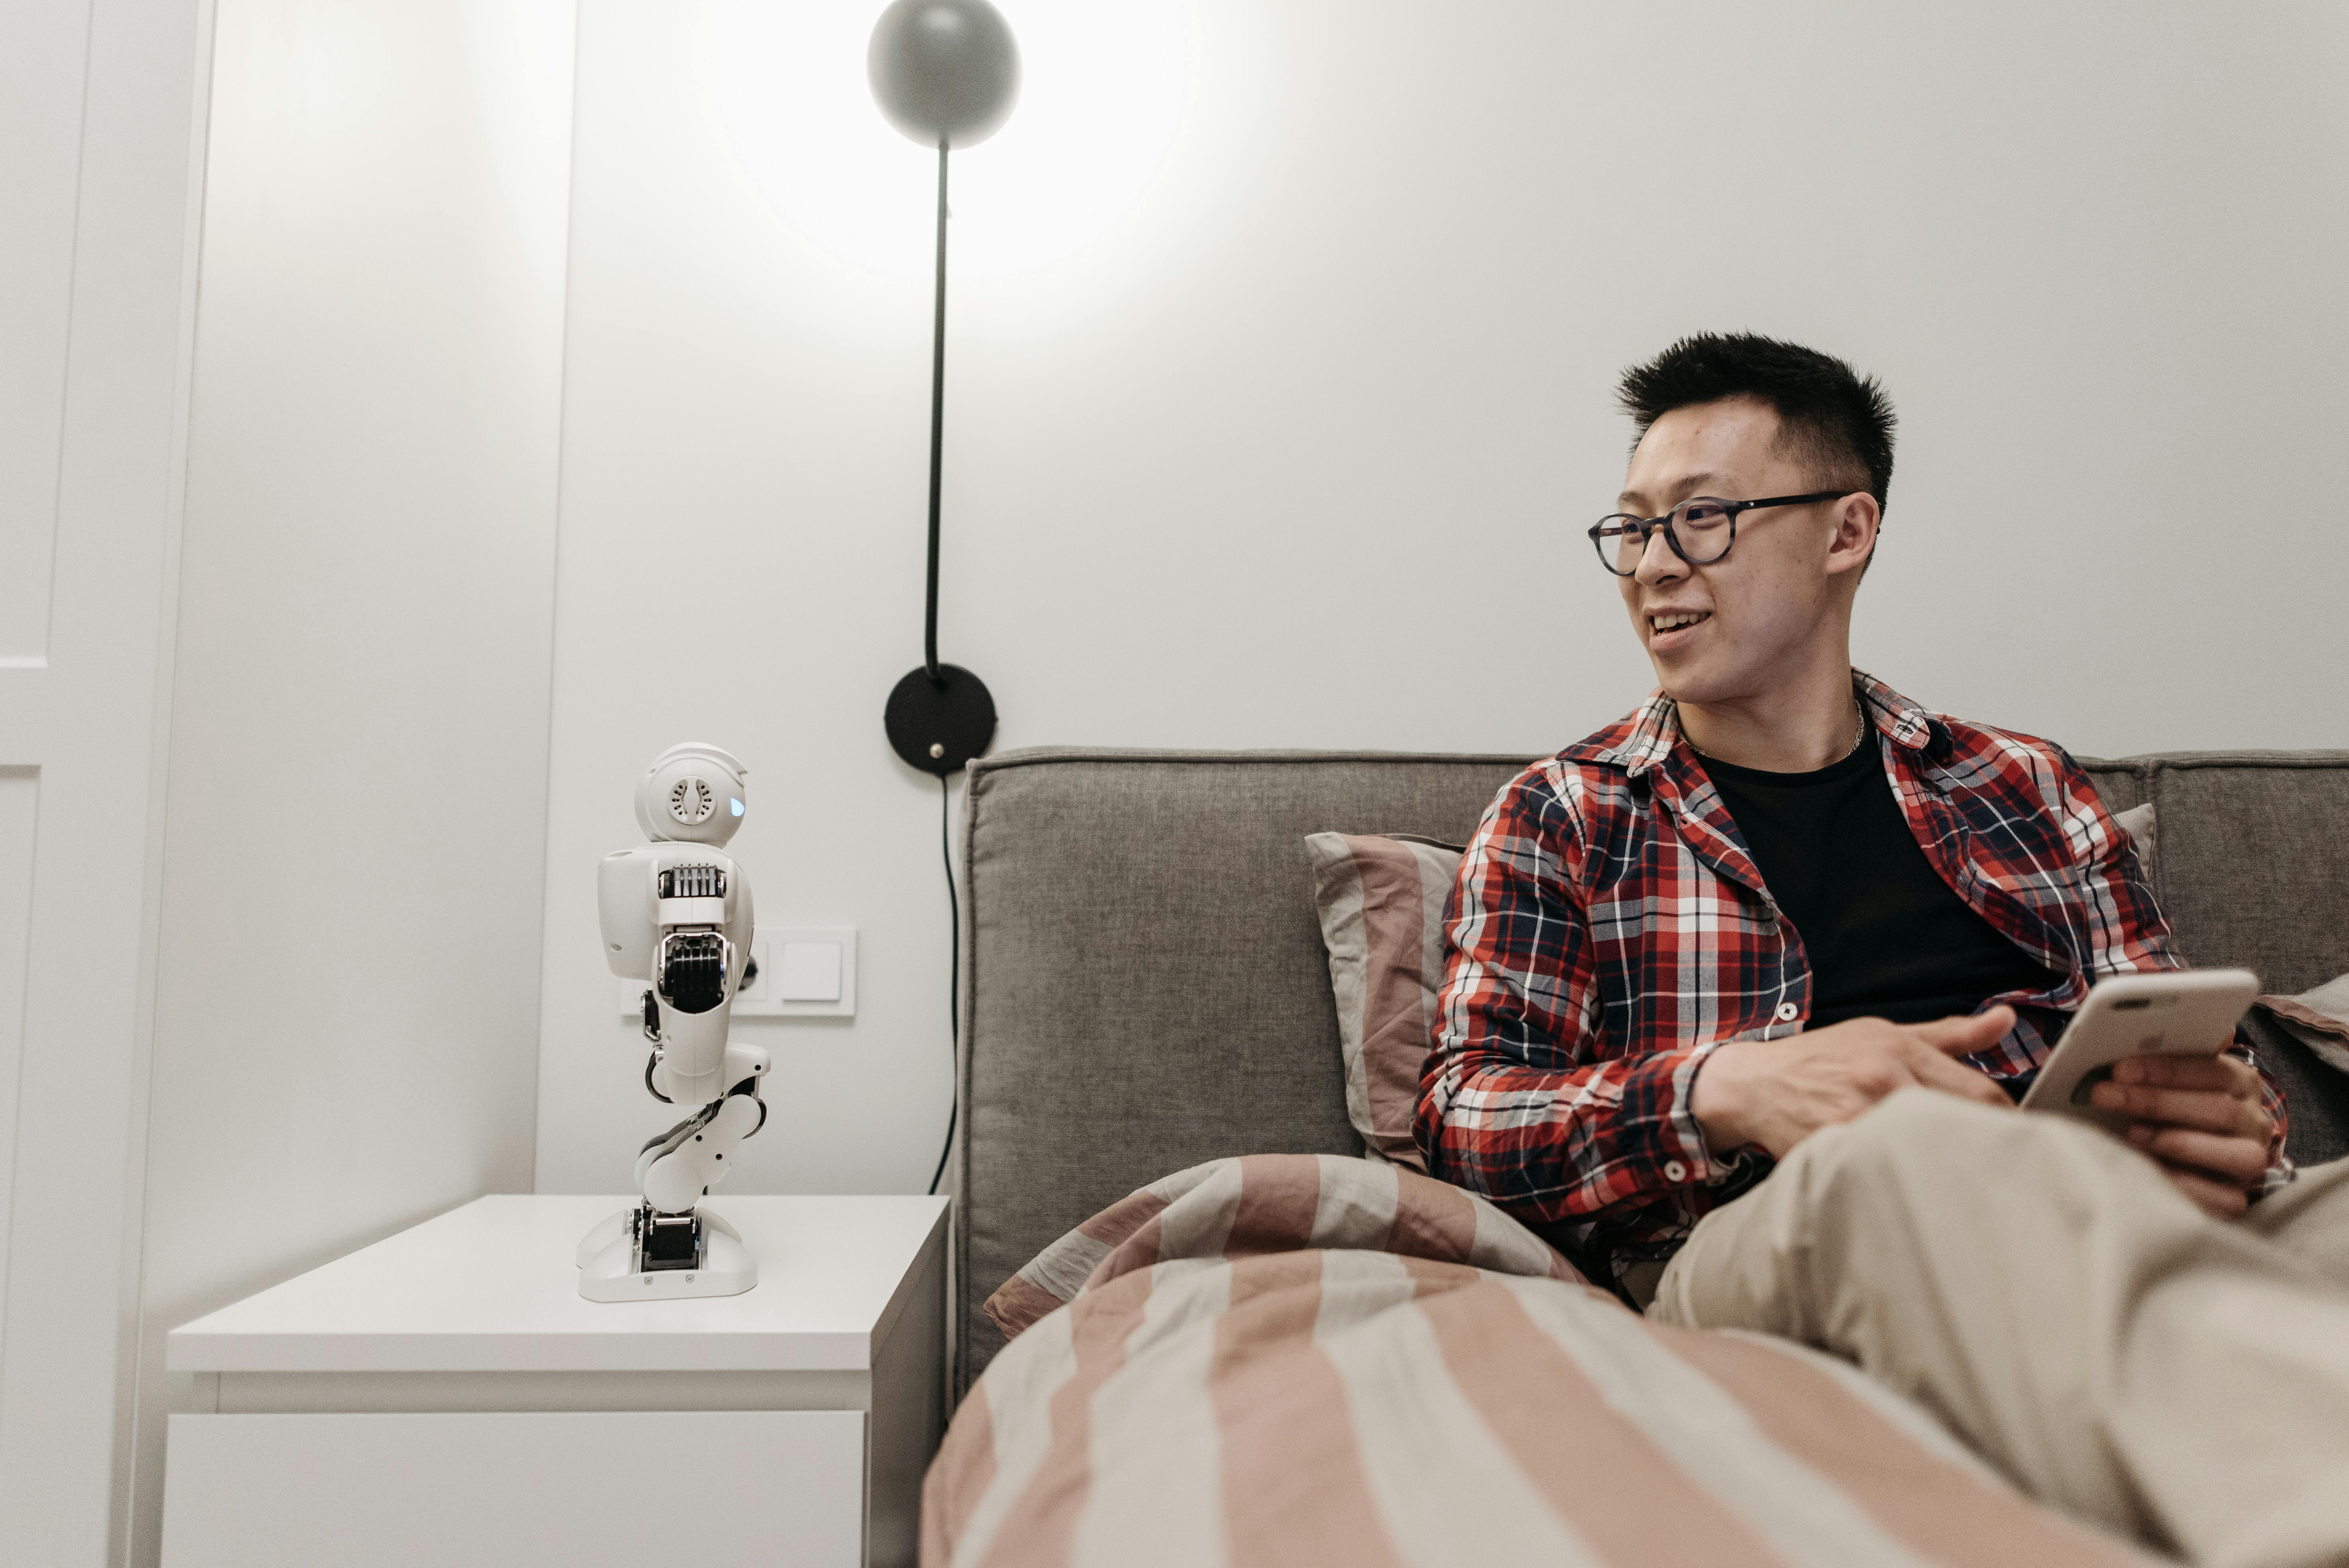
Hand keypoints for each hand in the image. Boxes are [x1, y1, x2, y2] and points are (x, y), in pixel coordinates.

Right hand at [1692, 1006, 2015, 1159]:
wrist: (1753, 1084)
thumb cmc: (1822, 1059)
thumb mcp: (1883, 1033)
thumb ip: (1950, 1034)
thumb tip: (2007, 1020)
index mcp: (1900, 1050)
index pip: (1984, 1096)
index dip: (2008, 1124)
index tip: (2009, 1138)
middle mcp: (1882, 1081)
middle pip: (1963, 1130)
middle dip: (1980, 1151)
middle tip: (1986, 1166)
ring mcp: (1857, 1118)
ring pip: (1930, 1157)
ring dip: (1944, 1172)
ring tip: (1949, 1181)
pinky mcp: (1834, 1151)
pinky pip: (1886, 1174)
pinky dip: (1902, 1184)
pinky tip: (1905, 1188)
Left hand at [2090, 1050, 2272, 1218]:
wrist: (2182, 1163)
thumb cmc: (2165, 1111)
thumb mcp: (2165, 1081)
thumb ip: (2170, 1057)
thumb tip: (2185, 1033)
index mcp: (2241, 1083)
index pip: (2214, 1070)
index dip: (2167, 1069)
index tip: (2120, 1068)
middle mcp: (2254, 1122)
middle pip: (2219, 1110)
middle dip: (2156, 1101)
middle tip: (2104, 1095)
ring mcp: (2250, 1162)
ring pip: (2234, 1154)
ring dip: (2178, 1142)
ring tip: (2132, 1133)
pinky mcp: (2235, 1199)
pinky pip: (2221, 1198)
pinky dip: (2184, 1184)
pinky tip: (2150, 1170)